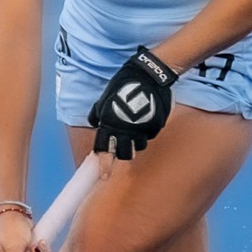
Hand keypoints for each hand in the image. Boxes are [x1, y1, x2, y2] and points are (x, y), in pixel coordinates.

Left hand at [87, 46, 175, 169]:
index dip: (104, 164)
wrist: (148, 74)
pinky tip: (146, 117)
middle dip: (123, 153)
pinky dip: (147, 130)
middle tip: (124, 145)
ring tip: (136, 125)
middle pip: (124, 154)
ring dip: (136, 141)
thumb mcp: (106, 98)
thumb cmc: (124, 84)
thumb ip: (99, 113)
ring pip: (139, 146)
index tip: (104, 176)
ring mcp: (142, 129)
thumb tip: (95, 122)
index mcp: (109, 123)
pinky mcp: (155, 125)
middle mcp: (125, 130)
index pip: (104, 149)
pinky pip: (150, 135)